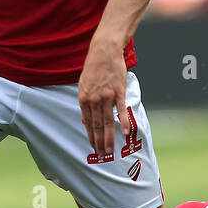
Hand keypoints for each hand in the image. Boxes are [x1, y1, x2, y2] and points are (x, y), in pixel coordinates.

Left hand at [78, 37, 128, 161]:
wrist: (103, 51)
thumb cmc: (93, 68)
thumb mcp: (83, 85)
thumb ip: (85, 103)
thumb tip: (85, 119)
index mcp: (84, 99)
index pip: (88, 123)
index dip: (91, 136)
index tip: (93, 148)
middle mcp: (94, 100)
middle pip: (98, 125)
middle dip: (99, 142)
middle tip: (102, 155)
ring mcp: (107, 96)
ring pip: (108, 121)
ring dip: (109, 137)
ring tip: (110, 150)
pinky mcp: (118, 91)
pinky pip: (121, 109)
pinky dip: (123, 122)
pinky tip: (125, 133)